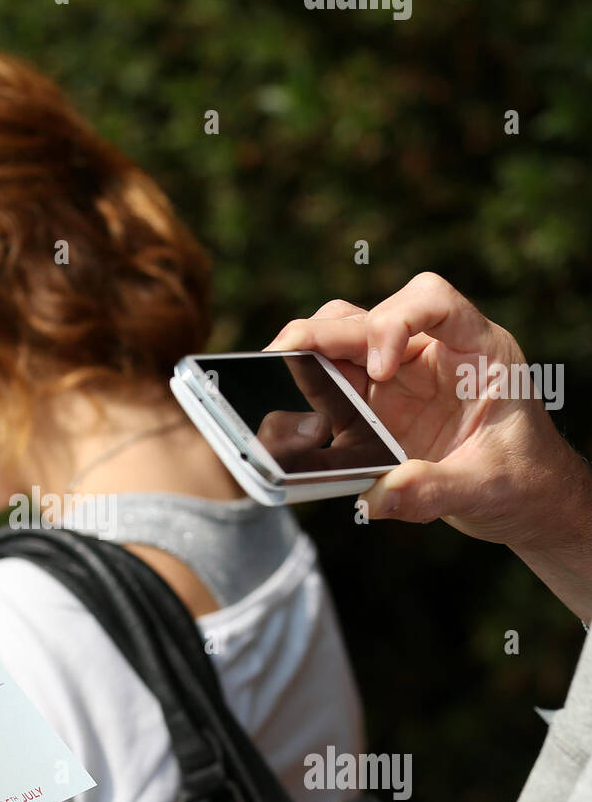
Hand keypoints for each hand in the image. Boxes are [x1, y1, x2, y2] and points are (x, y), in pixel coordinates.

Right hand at [266, 272, 591, 549]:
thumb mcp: (485, 488)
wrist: (525, 500)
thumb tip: (374, 497)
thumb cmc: (522, 481)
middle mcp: (433, 353)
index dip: (396, 321)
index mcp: (477, 351)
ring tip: (276, 366)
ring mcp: (401, 377)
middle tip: (287, 352)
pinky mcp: (376, 405)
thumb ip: (432, 490)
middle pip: (371, 316)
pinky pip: (334, 382)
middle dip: (328, 331)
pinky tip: (288, 405)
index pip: (432, 301)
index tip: (380, 371)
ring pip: (344, 337)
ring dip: (310, 350)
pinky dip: (307, 386)